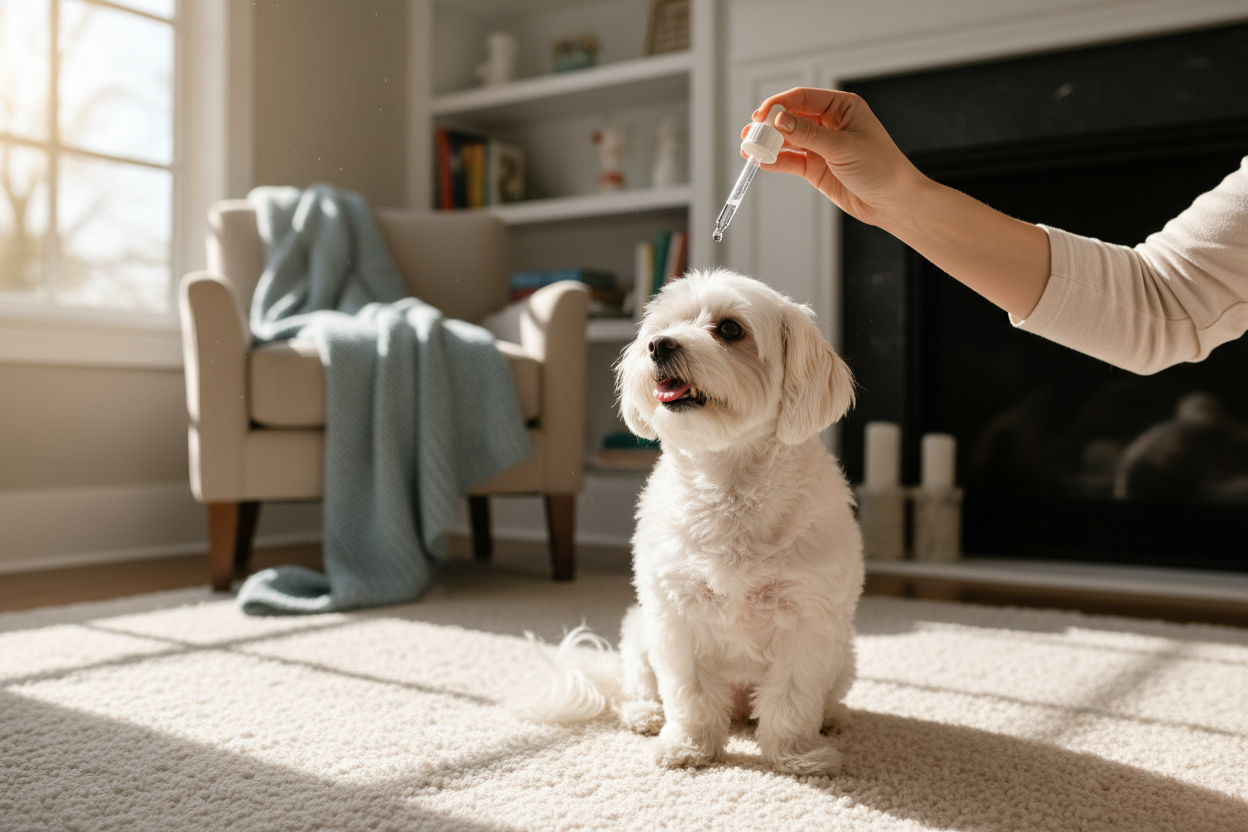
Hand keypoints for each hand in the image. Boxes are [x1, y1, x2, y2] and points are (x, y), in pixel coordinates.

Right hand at [742, 88, 922, 226]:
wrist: (892, 202)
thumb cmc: (881, 168)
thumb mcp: (843, 147)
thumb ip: (809, 134)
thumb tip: (780, 121)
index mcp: (842, 107)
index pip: (802, 98)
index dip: (779, 105)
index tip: (762, 116)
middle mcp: (829, 123)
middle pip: (791, 118)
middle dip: (769, 126)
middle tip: (751, 134)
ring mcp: (821, 146)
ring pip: (787, 140)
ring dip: (769, 145)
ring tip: (750, 149)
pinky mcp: (816, 167)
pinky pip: (791, 161)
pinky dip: (776, 162)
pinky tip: (763, 163)